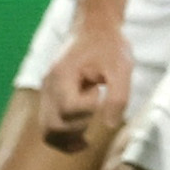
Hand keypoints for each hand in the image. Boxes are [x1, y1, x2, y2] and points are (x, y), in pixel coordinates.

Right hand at [38, 14, 133, 153]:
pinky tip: (81, 139)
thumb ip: (118, 97)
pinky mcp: (50, 97)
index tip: (99, 91)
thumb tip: (110, 126)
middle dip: (76, 131)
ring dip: (67, 140)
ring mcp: (47, 93)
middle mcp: (49, 86)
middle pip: (52, 127)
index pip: (69, 108)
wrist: (94, 29)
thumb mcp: (122, 68)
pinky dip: (63, 135)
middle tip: (95, 114)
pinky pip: (49, 124)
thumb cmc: (109, 47)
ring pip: (47, 131)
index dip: (87, 108)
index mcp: (63, 75)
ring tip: (86, 140)